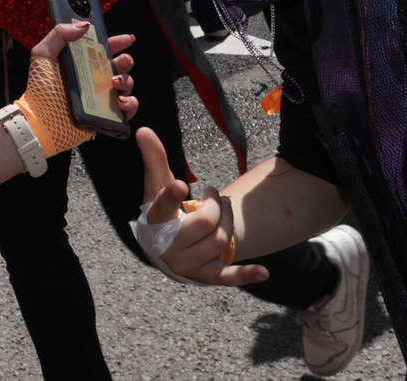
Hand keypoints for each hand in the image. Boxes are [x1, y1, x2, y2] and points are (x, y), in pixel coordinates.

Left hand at [28, 22, 139, 121]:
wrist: (40, 120)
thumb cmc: (41, 88)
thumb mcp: (44, 55)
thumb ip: (60, 34)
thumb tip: (85, 25)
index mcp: (83, 63)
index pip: (105, 49)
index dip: (118, 42)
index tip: (129, 38)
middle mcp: (95, 79)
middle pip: (120, 66)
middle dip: (126, 61)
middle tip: (122, 61)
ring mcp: (102, 98)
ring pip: (127, 85)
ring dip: (127, 81)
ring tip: (115, 84)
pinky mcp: (107, 116)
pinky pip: (128, 110)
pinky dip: (130, 104)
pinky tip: (121, 101)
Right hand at [136, 128, 269, 285]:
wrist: (163, 250)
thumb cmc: (162, 212)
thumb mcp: (156, 185)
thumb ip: (154, 158)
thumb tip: (143, 129)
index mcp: (154, 221)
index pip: (163, 206)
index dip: (172, 196)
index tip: (182, 186)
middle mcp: (168, 247)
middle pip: (205, 222)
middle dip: (217, 204)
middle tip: (215, 194)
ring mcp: (187, 264)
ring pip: (219, 241)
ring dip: (229, 221)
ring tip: (225, 208)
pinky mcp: (204, 277)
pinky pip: (225, 278)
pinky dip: (244, 274)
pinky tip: (263, 272)